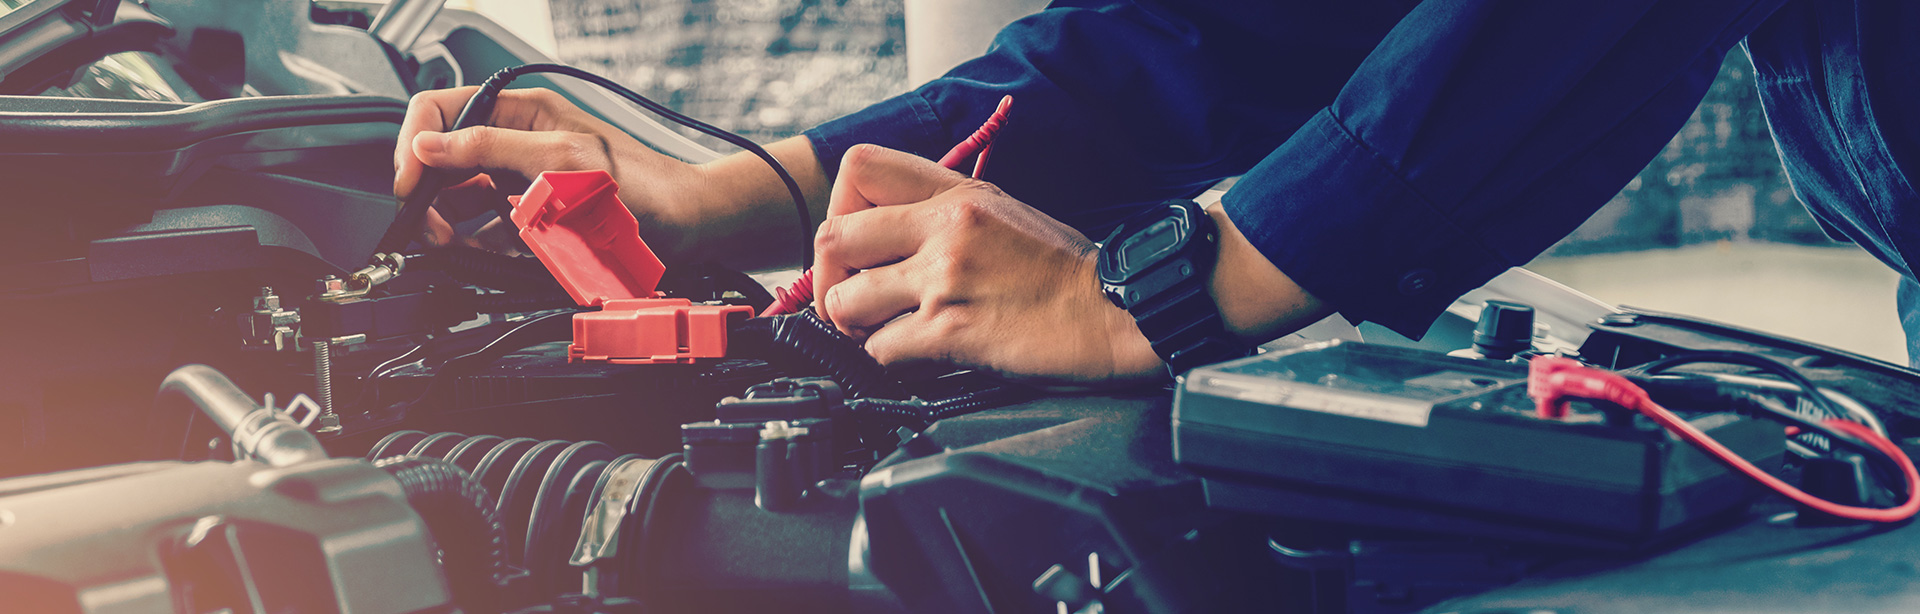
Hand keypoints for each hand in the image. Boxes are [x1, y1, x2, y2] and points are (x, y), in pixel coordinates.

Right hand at [393, 86, 712, 258]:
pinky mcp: (532, 217)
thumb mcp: (559, 158)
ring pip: (460, 196)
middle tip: (424, 223)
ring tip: (446, 240)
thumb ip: (491, 147)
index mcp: (521, 111)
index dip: (416, 144)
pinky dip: (473, 240)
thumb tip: (430, 144)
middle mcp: (517, 142)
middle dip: (427, 189)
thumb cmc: (640, 183)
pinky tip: (473, 250)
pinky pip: (487, 227)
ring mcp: (522, 180)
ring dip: (446, 219)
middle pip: (445, 158)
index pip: (443, 111)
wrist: (684, 224)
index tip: (410, 182)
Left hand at [811, 145, 1163, 384]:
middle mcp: (947, 227)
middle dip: (829, 279)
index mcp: (958, 193)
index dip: (840, 209)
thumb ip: (942, 214)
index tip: (854, 244)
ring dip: (854, 325)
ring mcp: (947, 277)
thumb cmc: (1064, 271)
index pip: (858, 169)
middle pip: (832, 238)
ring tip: (881, 330)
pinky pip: (881, 347)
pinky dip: (888, 357)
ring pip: (845, 300)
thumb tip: (884, 235)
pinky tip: (916, 354)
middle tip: (852, 298)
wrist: (1115, 311)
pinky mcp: (952, 329)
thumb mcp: (1003, 212)